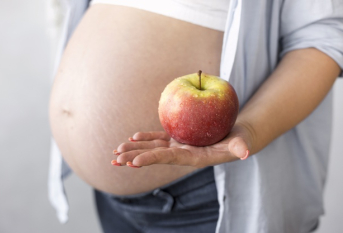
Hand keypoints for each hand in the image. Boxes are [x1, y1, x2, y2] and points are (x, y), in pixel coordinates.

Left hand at [111, 123, 251, 167]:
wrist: (234, 138)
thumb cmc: (239, 141)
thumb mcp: (241, 143)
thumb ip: (241, 148)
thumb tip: (246, 152)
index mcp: (193, 157)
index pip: (169, 159)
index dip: (152, 159)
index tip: (134, 162)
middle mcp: (182, 154)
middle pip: (155, 156)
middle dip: (135, 157)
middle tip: (115, 161)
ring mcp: (179, 146)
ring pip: (153, 148)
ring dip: (135, 149)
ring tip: (116, 152)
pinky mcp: (178, 138)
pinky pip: (159, 138)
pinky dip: (146, 138)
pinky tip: (133, 137)